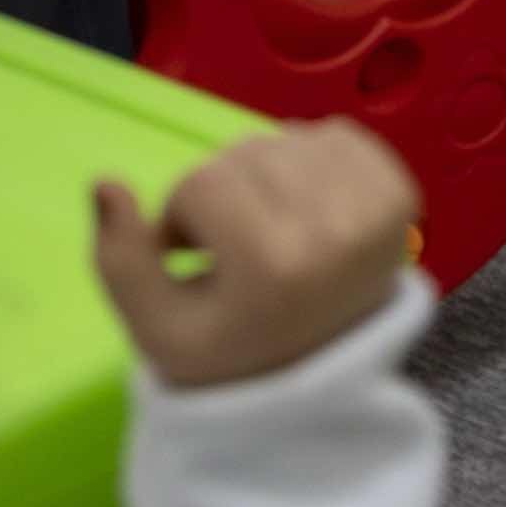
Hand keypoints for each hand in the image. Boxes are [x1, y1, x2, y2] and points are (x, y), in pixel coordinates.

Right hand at [94, 119, 427, 392]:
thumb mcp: (156, 330)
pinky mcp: (402, 191)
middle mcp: (336, 231)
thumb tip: (103, 182)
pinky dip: (307, 163)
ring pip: (285, 139)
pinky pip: (331, 134)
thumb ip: (118, 261)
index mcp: (276, 266)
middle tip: (233, 248)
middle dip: (223, 195)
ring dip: (263, 178)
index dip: (182, 217)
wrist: (319, 371)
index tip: (198, 258)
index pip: (201, 183)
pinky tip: (302, 212)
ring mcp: (377, 208)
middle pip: (244, 154)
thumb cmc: (228, 347)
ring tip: (266, 231)